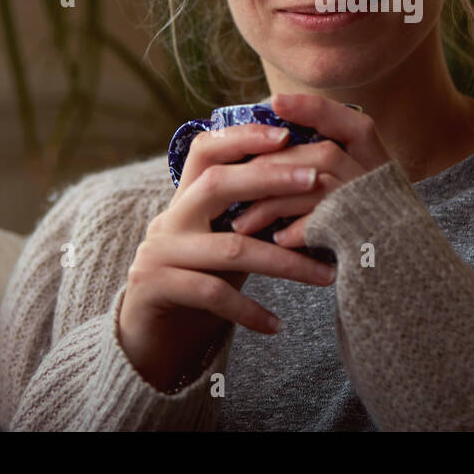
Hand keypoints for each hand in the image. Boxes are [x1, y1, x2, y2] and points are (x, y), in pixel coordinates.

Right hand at [117, 122, 337, 391]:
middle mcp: (169, 219)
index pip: (206, 150)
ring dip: (284, 261)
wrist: (147, 339)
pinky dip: (249, 310)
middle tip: (316, 182)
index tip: (285, 135)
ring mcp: (158, 253)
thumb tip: (314, 194)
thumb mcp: (225, 245)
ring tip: (325, 275)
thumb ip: (253, 219)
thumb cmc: (200, 285)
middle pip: (217, 184)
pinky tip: (276, 325)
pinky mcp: (155, 288)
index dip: (242, 137)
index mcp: (185, 200)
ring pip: (230, 247)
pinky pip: (213, 293)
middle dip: (270, 179)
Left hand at [230, 92, 391, 249]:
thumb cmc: (358, 235)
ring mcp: (376, 208)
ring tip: (242, 223)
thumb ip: (316, 169)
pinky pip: (324, 224)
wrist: (393, 283)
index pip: (352, 123)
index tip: (275, 101)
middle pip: (324, 153)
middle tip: (234, 182)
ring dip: (273, 203)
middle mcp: (381, 180)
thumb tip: (266, 144)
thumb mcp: (346, 194)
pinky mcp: (365, 238)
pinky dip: (296, 230)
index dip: (315, 109)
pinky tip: (277, 240)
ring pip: (317, 185)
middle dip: (273, 166)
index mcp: (378, 163)